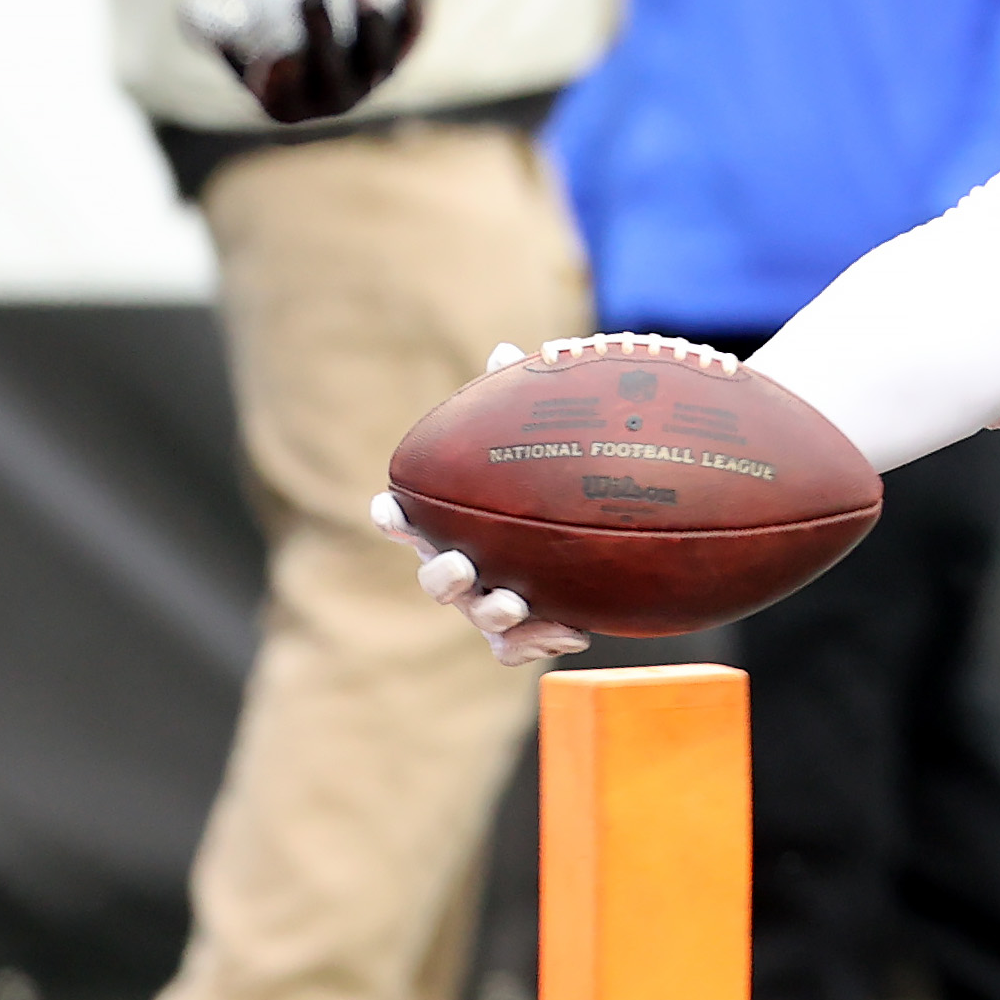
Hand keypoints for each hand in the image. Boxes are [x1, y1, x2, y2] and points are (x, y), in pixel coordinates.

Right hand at [182, 0, 422, 123]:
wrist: (300, 21)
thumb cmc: (255, 29)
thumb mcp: (226, 36)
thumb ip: (215, 33)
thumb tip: (209, 24)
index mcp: (288, 106)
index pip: (288, 97)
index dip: (286, 78)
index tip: (279, 51)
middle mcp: (336, 100)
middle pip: (336, 72)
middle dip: (324, 33)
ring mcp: (372, 78)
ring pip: (380, 53)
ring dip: (374, 14)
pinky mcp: (399, 51)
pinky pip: (412, 30)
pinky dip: (415, 1)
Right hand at [371, 343, 589, 665]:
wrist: (610, 539)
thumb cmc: (557, 481)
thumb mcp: (543, 442)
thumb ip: (519, 402)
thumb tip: (503, 349)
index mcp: (458, 523)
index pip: (411, 520)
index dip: (394, 517)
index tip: (390, 508)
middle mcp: (467, 565)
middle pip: (435, 577)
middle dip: (439, 573)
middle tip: (461, 563)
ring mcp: (492, 601)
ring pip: (476, 617)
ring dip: (489, 611)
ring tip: (514, 600)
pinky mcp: (529, 630)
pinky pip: (517, 650)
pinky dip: (537, 643)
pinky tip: (575, 630)